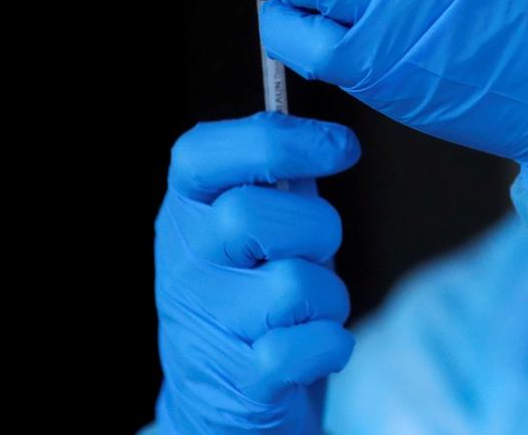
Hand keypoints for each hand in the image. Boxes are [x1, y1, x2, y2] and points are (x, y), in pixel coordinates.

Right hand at [154, 112, 359, 432]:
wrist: (221, 397)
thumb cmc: (252, 288)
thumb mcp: (256, 221)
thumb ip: (278, 172)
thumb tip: (326, 130)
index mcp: (186, 210)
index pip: (203, 153)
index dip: (281, 140)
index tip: (342, 146)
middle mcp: (185, 263)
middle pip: (251, 215)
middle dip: (314, 227)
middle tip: (316, 248)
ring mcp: (206, 324)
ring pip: (292, 286)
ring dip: (327, 295)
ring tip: (310, 306)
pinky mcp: (241, 381)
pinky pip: (307, 347)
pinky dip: (330, 344)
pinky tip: (314, 344)